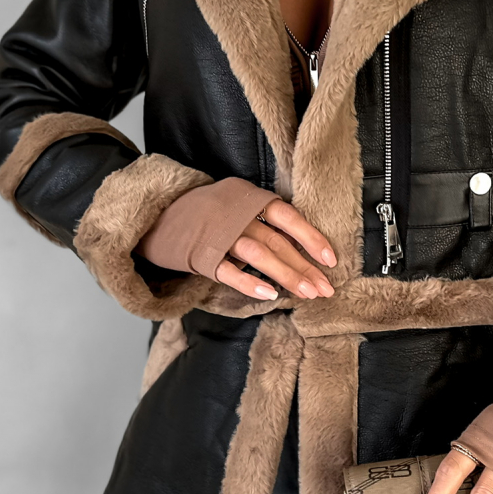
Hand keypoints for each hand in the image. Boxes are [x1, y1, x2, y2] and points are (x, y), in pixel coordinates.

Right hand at [214, 197, 337, 300]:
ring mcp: (219, 235)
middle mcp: (237, 215)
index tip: (331, 260)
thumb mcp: (237, 202)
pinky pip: (229, 271)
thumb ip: (263, 219)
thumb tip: (300, 246)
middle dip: (304, 267)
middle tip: (325, 288)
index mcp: (249, 198)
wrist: (161, 214)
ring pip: (259, 254)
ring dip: (286, 275)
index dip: (311, 237)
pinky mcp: (203, 255)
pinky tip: (270, 295)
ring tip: (307, 293)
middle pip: (278, 241)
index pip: (287, 216)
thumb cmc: (209, 211)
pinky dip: (250, 283)